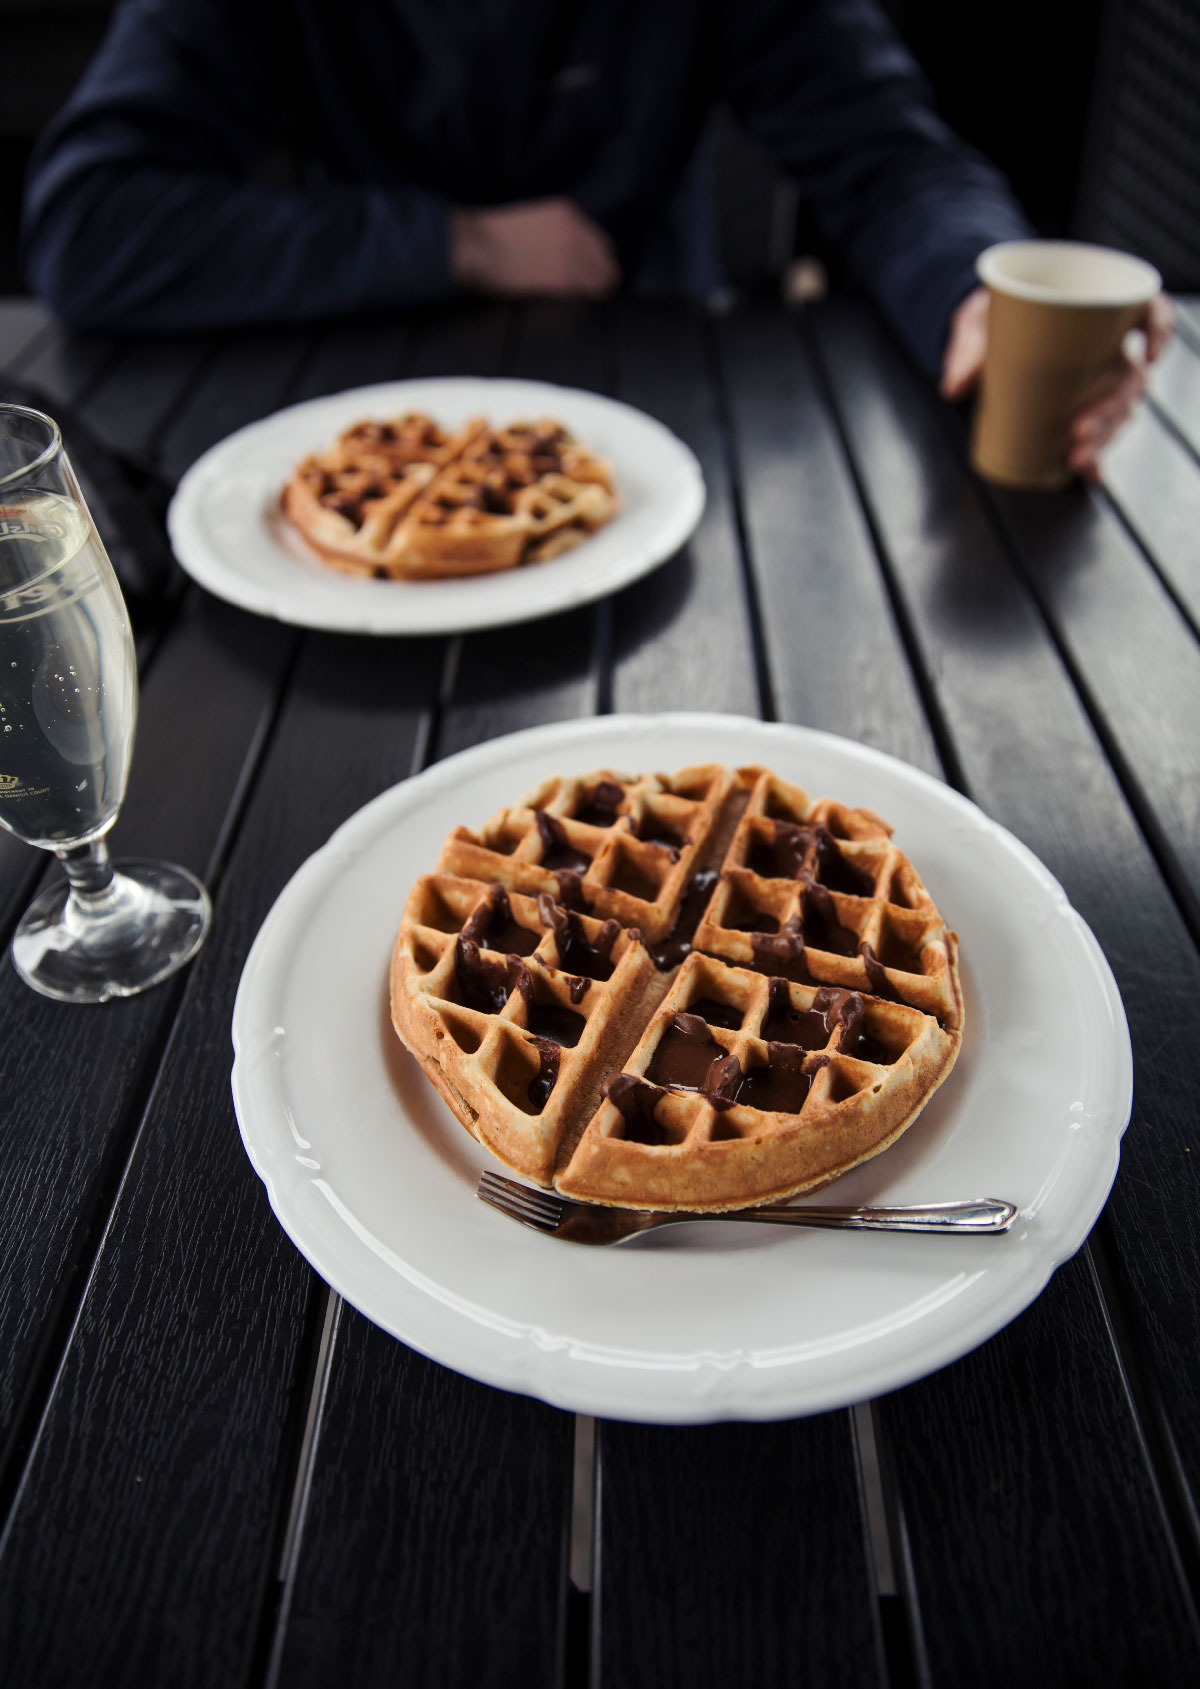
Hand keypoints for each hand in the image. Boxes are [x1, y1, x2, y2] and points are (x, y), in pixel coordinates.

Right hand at [451, 198, 620, 299]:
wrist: (477, 246)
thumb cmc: (490, 238)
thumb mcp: (530, 221)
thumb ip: (552, 234)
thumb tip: (557, 255)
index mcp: (567, 214)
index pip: (599, 242)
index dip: (592, 261)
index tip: (583, 274)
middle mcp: (577, 231)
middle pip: (606, 262)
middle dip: (597, 277)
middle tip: (582, 293)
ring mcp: (574, 254)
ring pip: (604, 279)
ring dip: (592, 291)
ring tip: (575, 302)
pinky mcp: (566, 278)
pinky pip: (590, 292)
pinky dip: (584, 300)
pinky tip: (569, 304)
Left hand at [939, 285, 1173, 480]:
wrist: (981, 331)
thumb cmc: (992, 316)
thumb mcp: (977, 321)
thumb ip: (966, 349)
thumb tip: (954, 387)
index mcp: (1096, 311)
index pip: (1148, 310)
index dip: (1159, 328)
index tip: (1148, 351)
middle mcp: (1107, 347)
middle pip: (1130, 377)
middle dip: (1112, 409)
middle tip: (1081, 431)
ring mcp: (1097, 380)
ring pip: (1119, 410)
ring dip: (1104, 437)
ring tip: (1077, 458)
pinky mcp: (1080, 407)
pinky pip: (1098, 433)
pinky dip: (1096, 456)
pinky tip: (1089, 474)